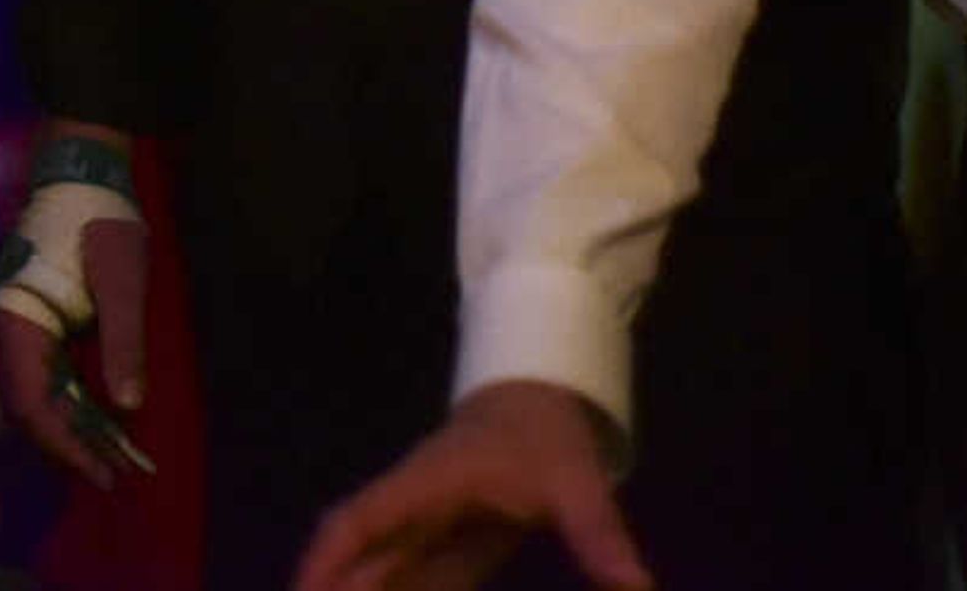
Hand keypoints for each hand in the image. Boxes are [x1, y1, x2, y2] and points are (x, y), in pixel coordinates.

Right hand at [0, 132, 154, 490]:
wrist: (82, 173)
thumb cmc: (101, 219)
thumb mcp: (122, 279)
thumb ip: (124, 340)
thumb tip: (128, 405)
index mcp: (15, 319)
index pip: (30, 402)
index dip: (63, 444)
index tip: (101, 470)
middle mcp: (6, 330)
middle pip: (31, 407)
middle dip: (72, 445)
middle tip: (117, 477)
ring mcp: (18, 328)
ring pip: (40, 396)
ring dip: (78, 428)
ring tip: (121, 460)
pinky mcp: (36, 325)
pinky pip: (51, 376)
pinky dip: (79, 401)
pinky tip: (110, 423)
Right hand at [297, 381, 651, 590]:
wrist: (541, 394)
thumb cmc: (547, 431)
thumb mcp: (576, 481)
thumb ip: (600, 535)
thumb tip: (639, 589)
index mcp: (431, 483)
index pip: (360, 521)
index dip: (326, 560)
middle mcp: (413, 507)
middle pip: (355, 555)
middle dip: (328, 586)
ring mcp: (423, 524)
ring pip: (376, 570)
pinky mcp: (441, 541)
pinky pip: (407, 579)